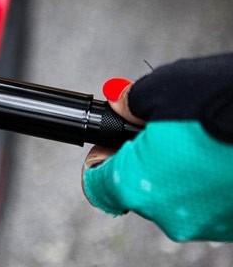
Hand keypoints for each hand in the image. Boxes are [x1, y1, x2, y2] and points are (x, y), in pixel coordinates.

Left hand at [82, 54, 232, 241]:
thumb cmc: (224, 104)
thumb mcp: (161, 90)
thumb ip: (129, 104)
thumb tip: (119, 105)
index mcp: (138, 185)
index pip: (95, 185)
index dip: (98, 159)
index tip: (108, 144)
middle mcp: (168, 214)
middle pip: (136, 189)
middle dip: (142, 159)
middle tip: (161, 131)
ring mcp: (206, 224)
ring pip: (173, 197)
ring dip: (177, 171)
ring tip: (199, 140)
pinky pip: (205, 201)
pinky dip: (206, 181)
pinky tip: (219, 155)